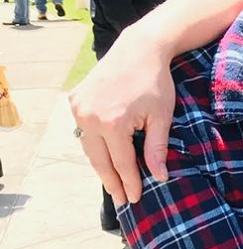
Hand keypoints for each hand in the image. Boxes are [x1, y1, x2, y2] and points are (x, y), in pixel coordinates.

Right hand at [69, 32, 174, 205]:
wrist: (140, 48)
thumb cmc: (156, 82)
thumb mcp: (161, 116)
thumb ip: (157, 148)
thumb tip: (159, 178)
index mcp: (112, 124)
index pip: (122, 163)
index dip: (129, 182)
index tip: (135, 198)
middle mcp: (89, 118)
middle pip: (100, 160)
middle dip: (112, 181)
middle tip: (122, 200)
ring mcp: (79, 108)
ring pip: (88, 146)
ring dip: (101, 164)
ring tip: (113, 182)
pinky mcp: (75, 100)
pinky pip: (83, 130)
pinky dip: (94, 144)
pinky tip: (104, 155)